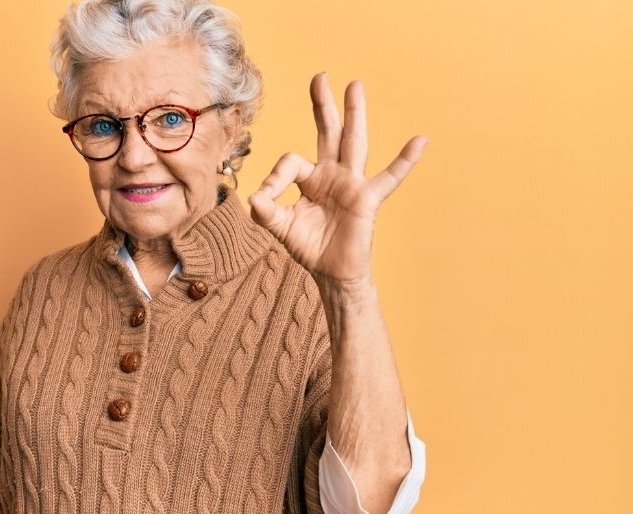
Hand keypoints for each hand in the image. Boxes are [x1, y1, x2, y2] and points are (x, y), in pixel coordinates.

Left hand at [248, 72, 427, 285]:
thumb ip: (266, 211)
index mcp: (310, 178)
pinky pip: (390, 177)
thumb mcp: (280, 227)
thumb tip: (255, 197)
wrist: (332, 273)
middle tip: (320, 76)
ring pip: (353, 142)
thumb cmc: (309, 247)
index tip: (264, 198)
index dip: (275, 177)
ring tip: (355, 85)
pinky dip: (405, 160)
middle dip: (323, 105)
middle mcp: (331, 174)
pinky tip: (421, 140)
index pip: (290, 162)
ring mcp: (351, 183)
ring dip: (354, 114)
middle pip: (328, 132)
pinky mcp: (367, 198)